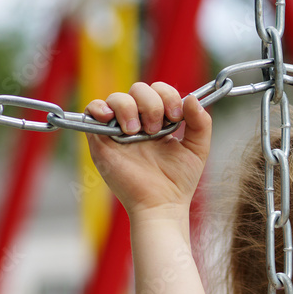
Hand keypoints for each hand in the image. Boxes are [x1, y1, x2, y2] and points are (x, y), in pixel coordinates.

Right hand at [85, 82, 211, 222]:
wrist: (161, 204)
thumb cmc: (178, 182)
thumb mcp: (197, 149)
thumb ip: (201, 123)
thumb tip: (192, 97)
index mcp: (159, 121)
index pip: (159, 91)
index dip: (168, 96)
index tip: (175, 116)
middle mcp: (138, 122)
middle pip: (139, 89)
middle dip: (151, 104)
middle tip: (156, 130)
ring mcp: (118, 129)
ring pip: (117, 97)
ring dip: (130, 109)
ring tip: (136, 133)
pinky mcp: (100, 140)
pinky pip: (91, 110)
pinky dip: (99, 108)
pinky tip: (111, 119)